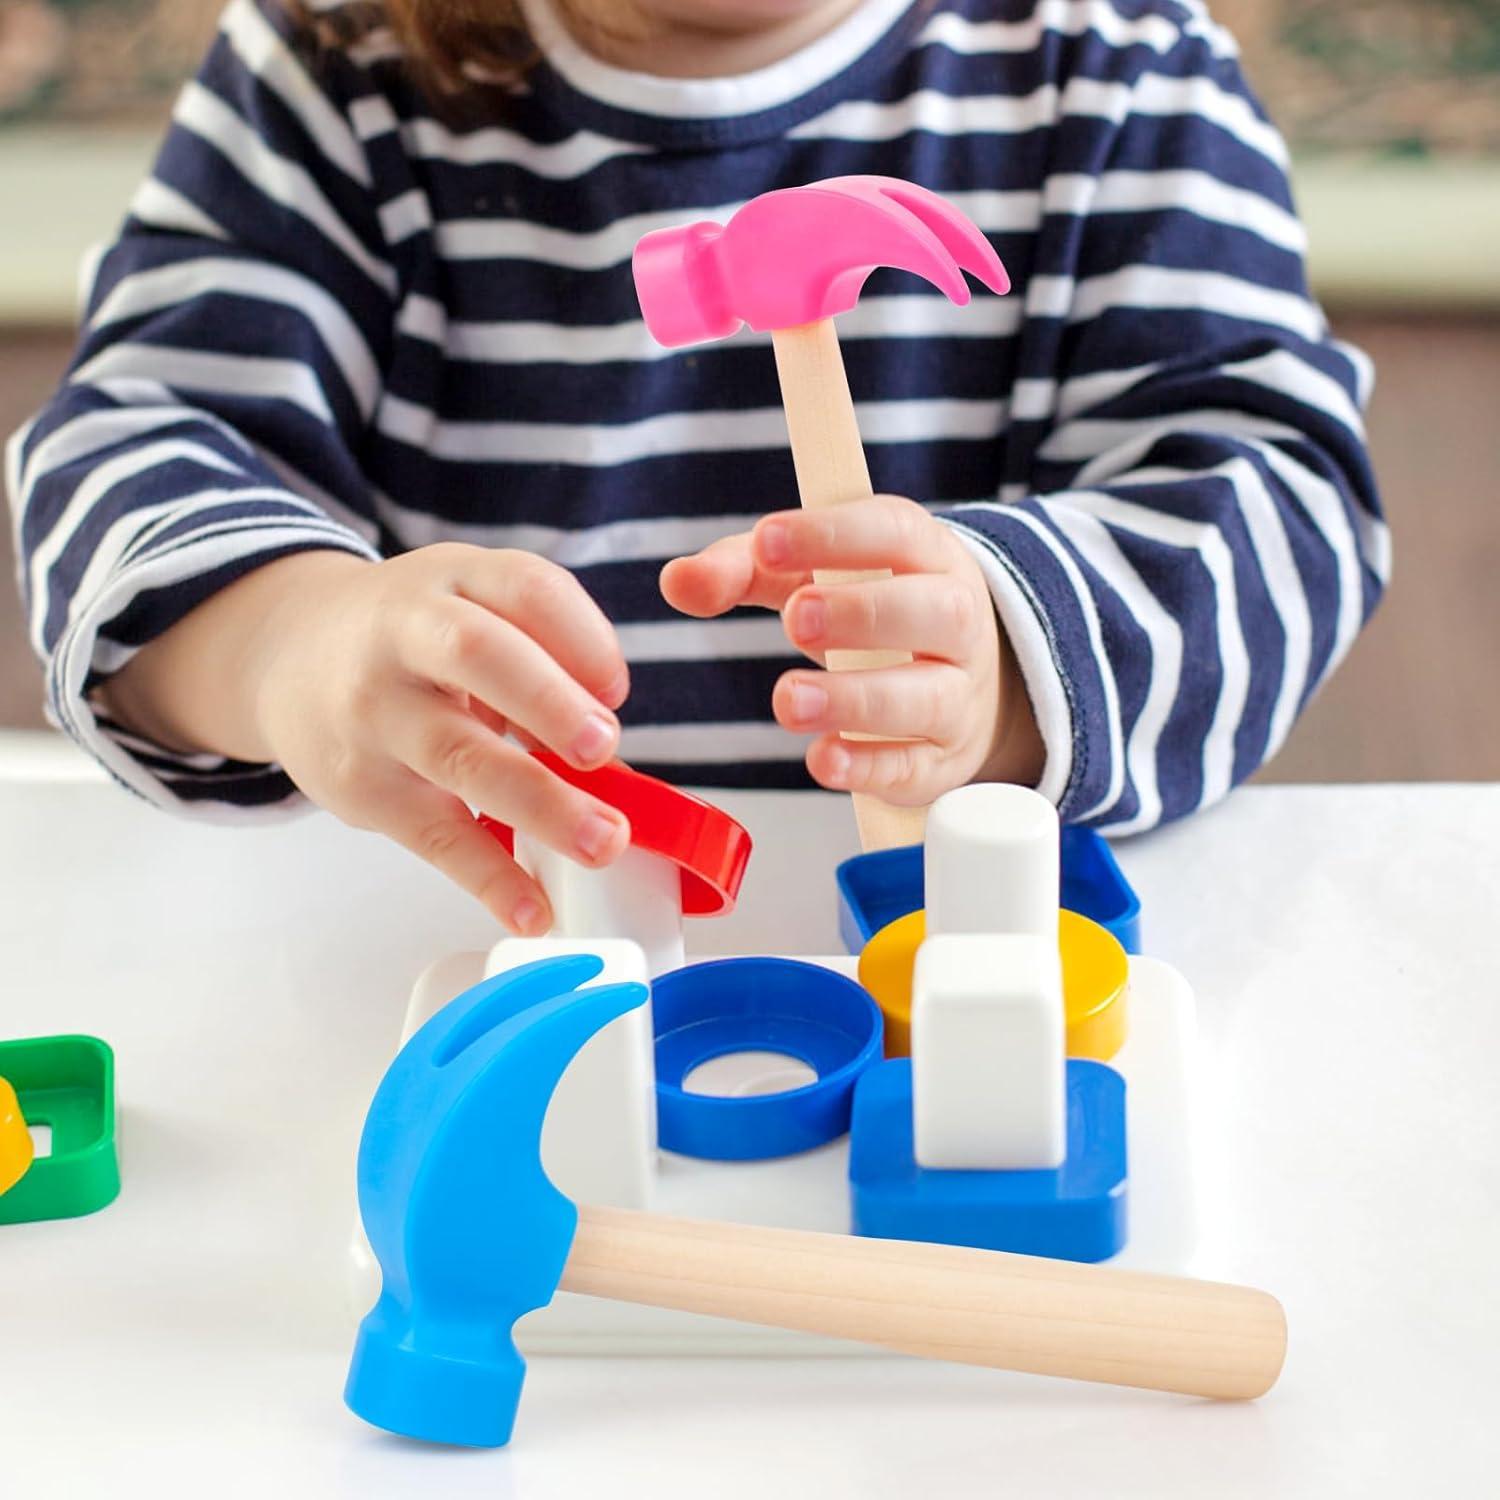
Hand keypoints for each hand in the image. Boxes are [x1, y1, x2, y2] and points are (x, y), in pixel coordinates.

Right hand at [109, 544, 634, 935]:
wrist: (289, 656)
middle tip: (604, 747)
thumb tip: (613, 747)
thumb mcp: (469, 603)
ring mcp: (376, 712)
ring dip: (539, 803)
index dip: (581, 634)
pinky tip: (533, 909)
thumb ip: (542, 649)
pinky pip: (432, 836)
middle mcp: (405, 635)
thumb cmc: (413, 637)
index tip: (617, 689)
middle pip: (479, 656)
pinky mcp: (361, 786)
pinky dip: (488, 877)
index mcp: (454, 579)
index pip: (524, 588)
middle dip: (548, 703)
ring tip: (603, 842)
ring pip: (458, 755)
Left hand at [661, 495, 1041, 804]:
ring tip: (789, 700)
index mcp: (923, 555)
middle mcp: (955, 622)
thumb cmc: (867, 615)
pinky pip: (915, 766)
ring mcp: (958, 695)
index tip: (767, 541)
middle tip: (795, 619)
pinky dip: (869, 767)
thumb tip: (679, 581)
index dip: (833, 534)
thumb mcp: (808, 576)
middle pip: (931, 610)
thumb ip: (743, 570)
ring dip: (856, 699)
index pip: (892, 530)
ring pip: (928, 696)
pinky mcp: (942, 760)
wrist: (955, 687)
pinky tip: (823, 760)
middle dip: (861, 613)